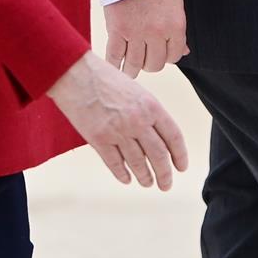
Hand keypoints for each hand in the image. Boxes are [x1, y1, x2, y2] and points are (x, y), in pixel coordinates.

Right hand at [46, 51, 188, 190]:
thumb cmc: (105, 78)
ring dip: (145, 177)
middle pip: (158, 154)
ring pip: (138, 163)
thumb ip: (147, 111)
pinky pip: (115, 164)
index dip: (180, 155)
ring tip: (148, 183)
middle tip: (166, 184)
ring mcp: (118, 132)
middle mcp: (138, 121)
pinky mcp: (99, 140)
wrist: (76, 74)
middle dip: (165, 174)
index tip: (181, 167)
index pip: (173, 136)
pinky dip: (122, 174)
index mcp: (151, 105)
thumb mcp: (135, 90)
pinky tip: (126, 179)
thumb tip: (157, 135)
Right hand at [103, 0, 189, 76]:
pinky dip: (114, 66)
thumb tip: (184, 52)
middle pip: (155, 64)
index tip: (161, 53)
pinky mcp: (117, 30)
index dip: (168, 56)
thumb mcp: (175, 6)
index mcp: (175, 26)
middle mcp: (157, 33)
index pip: (174, 56)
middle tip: (145, 59)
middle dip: (151, 64)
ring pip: (135, 65)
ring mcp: (136, 33)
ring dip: (133, 70)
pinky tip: (115, 68)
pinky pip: (114, 57)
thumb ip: (178, 31)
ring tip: (130, 69)